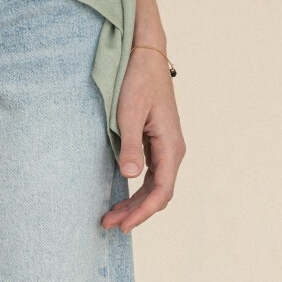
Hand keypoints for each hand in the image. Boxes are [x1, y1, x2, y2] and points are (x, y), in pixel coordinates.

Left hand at [101, 48, 184, 230]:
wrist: (146, 57)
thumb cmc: (138, 81)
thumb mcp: (129, 113)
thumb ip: (130, 145)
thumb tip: (130, 175)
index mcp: (171, 145)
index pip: (162, 190)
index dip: (143, 211)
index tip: (124, 225)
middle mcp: (173, 150)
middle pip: (158, 193)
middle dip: (135, 212)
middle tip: (108, 225)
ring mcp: (166, 147)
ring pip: (154, 186)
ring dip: (135, 203)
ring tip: (110, 217)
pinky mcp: (157, 143)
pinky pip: (151, 175)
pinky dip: (136, 190)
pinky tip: (120, 197)